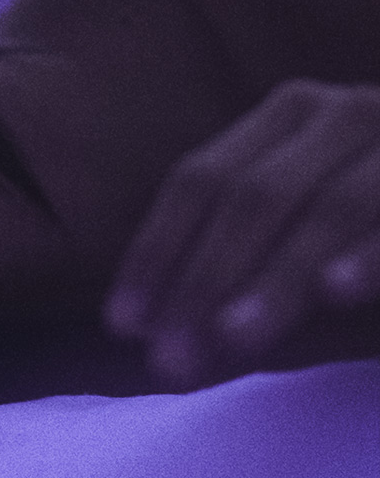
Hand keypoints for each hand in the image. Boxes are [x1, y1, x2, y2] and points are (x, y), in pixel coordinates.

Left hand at [105, 79, 379, 385]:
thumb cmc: (368, 248)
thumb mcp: (294, 270)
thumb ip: (236, 302)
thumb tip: (169, 366)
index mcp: (285, 119)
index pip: (196, 181)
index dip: (155, 253)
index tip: (122, 327)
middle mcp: (343, 112)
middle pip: (250, 196)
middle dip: (203, 281)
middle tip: (169, 361)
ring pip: (325, 206)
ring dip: (275, 279)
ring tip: (230, 339)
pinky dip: (372, 254)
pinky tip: (338, 293)